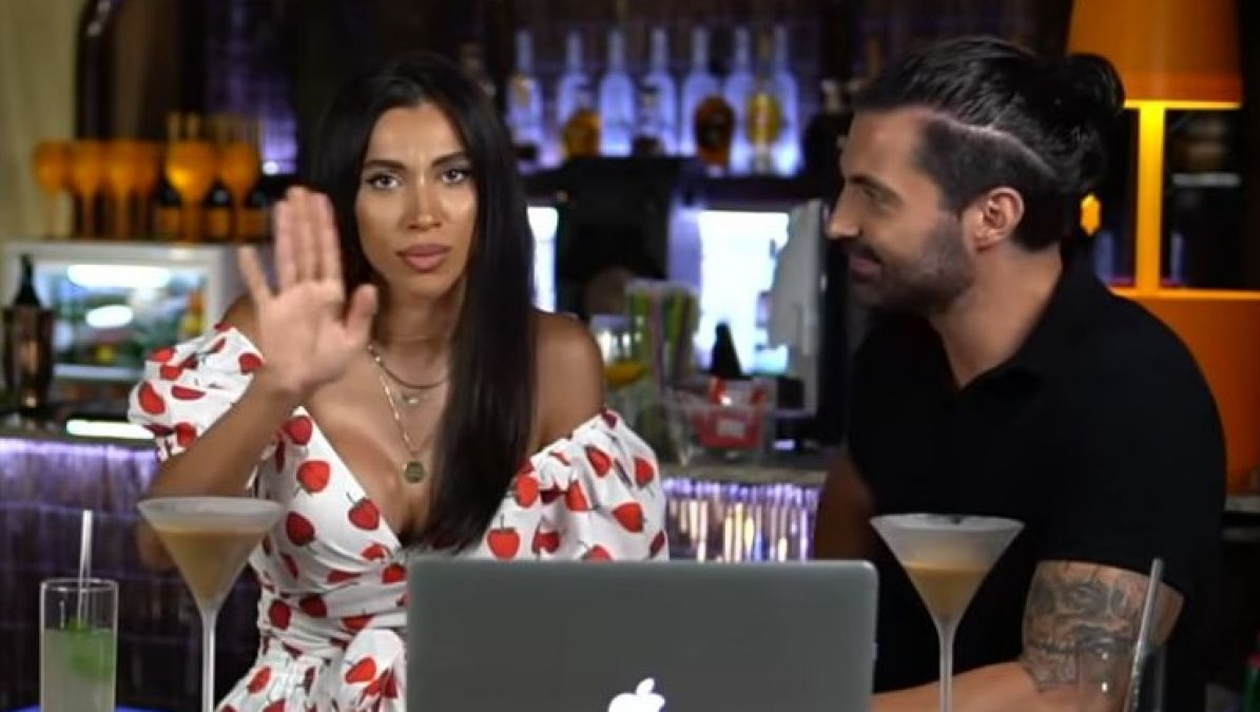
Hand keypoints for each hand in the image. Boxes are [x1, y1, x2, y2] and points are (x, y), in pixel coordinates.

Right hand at [237, 187, 376, 399]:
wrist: (298, 384)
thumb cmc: (326, 364)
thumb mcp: (353, 341)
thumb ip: (361, 313)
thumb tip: (369, 286)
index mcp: (331, 294)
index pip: (329, 254)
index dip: (326, 228)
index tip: (322, 202)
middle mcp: (308, 289)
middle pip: (307, 248)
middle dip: (305, 219)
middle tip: (300, 190)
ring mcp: (287, 297)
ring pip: (287, 258)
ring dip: (285, 233)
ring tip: (282, 206)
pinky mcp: (269, 310)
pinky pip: (260, 286)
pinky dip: (253, 270)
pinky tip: (246, 249)